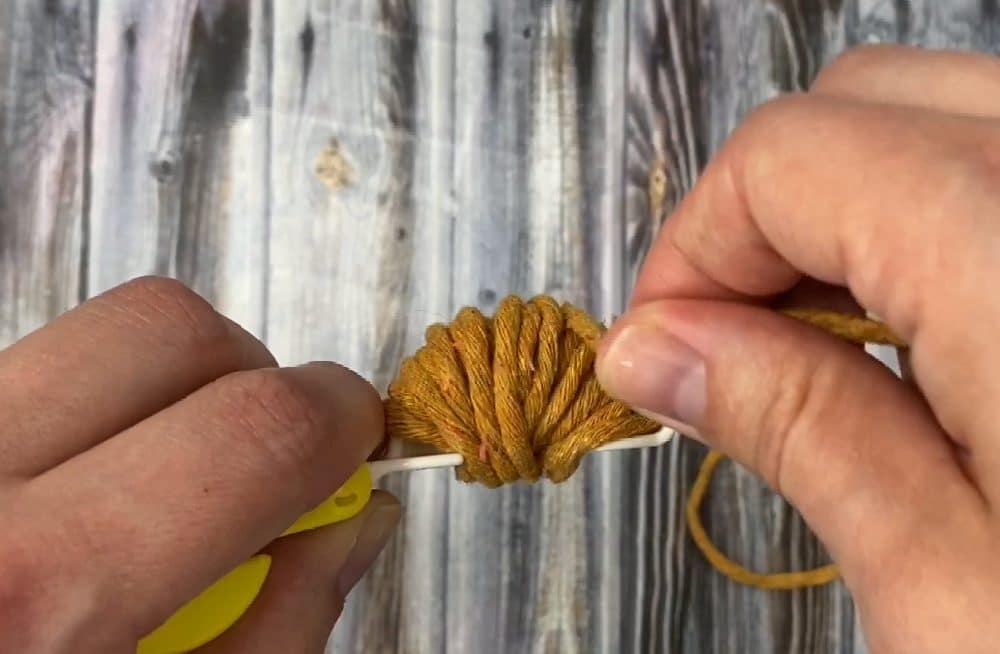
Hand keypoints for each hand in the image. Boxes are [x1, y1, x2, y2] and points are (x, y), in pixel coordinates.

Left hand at [0, 277, 398, 652]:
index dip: (340, 417)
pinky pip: (20, 382)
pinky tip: (70, 509)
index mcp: (42, 599)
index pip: (251, 426)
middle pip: (161, 328)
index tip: (353, 437)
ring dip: (160, 395)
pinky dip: (81, 422)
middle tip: (256, 461)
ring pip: (80, 338)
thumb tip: (357, 513)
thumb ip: (283, 622)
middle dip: (249, 374)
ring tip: (151, 495)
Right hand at [596, 45, 999, 652]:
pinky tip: (930, 332)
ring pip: (940, 116)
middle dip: (764, 214)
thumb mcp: (954, 594)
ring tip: (833, 348)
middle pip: (864, 103)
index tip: (662, 347)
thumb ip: (801, 431)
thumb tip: (659, 350)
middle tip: (734, 342)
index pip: (794, 159)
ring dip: (851, 209)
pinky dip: (935, 219)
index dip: (692, 252)